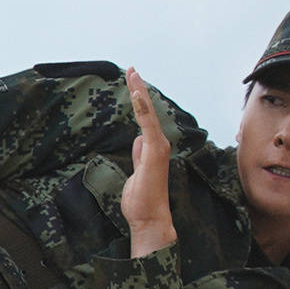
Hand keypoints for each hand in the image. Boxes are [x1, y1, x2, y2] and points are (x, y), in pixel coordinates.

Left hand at [119, 70, 178, 257]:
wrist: (150, 219)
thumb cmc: (143, 201)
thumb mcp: (137, 173)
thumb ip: (139, 156)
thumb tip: (138, 140)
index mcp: (153, 148)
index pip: (144, 118)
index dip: (139, 100)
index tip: (132, 82)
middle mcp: (158, 144)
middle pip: (147, 111)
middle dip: (139, 89)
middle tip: (131, 69)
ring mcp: (158, 146)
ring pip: (148, 113)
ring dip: (140, 92)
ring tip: (132, 73)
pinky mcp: (154, 151)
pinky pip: (147, 124)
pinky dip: (143, 107)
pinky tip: (136, 93)